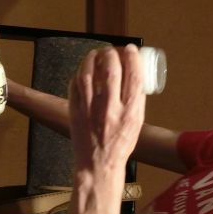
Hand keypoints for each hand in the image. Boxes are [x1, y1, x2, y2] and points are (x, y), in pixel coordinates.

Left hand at [68, 45, 144, 173]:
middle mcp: (111, 109)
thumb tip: (132, 76)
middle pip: (111, 69)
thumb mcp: (137, 123)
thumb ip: (135, 101)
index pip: (134, 76)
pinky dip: (80, 73)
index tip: (131, 49)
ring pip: (89, 73)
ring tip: (96, 54)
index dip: (133, 58)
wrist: (99, 164)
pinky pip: (75, 85)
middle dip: (111, 53)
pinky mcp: (75, 111)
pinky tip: (84, 71)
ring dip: (92, 58)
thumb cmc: (121, 145)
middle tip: (111, 51)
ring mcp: (90, 109)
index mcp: (131, 112)